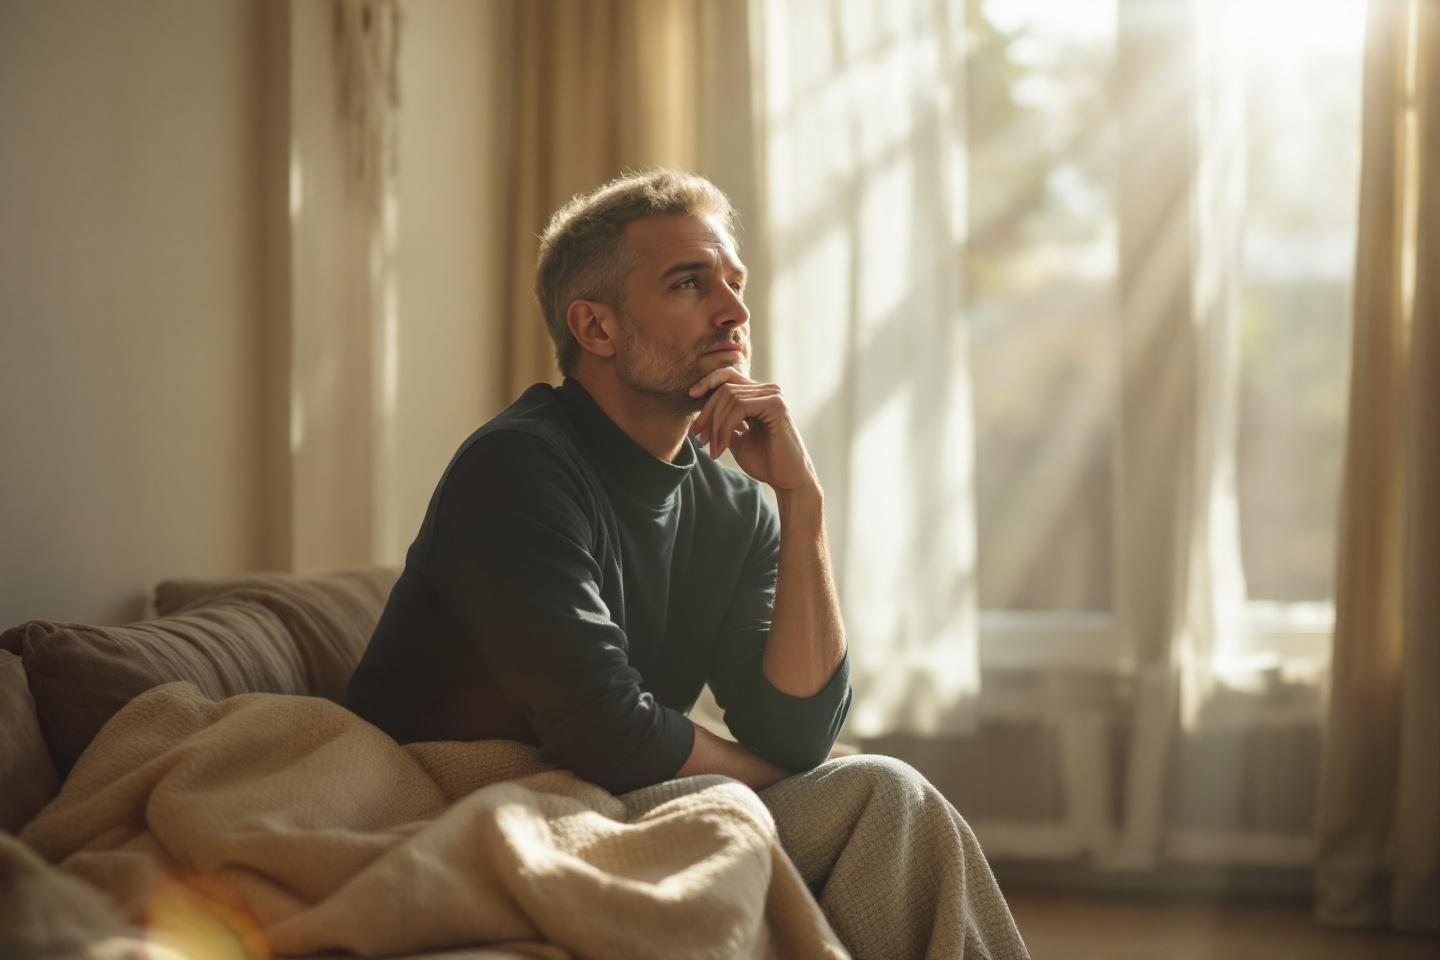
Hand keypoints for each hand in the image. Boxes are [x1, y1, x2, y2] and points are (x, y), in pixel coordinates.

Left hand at [688, 368, 818, 493]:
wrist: (787, 481)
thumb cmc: (765, 462)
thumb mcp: (737, 440)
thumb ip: (723, 424)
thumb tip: (700, 415)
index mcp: (759, 395)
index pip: (728, 376)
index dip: (707, 382)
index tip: (690, 396)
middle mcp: (767, 390)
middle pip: (724, 388)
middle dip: (707, 414)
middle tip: (700, 439)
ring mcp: (773, 395)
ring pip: (729, 397)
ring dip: (715, 426)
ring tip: (713, 450)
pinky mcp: (775, 405)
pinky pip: (739, 406)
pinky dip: (725, 427)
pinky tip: (722, 447)